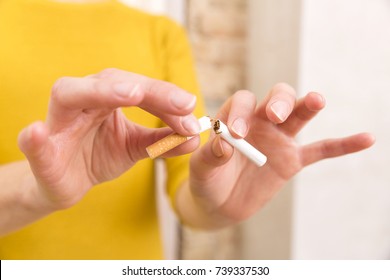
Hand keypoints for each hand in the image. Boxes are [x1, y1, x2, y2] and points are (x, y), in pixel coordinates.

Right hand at [18, 68, 199, 209]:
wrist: (67, 183)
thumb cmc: (99, 156)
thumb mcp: (136, 147)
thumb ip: (162, 140)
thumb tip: (194, 138)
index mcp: (105, 98)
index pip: (137, 88)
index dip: (165, 97)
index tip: (190, 108)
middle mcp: (82, 100)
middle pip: (111, 81)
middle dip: (148, 89)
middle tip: (179, 102)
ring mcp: (58, 121)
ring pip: (70, 94)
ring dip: (99, 92)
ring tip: (131, 94)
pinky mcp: (42, 150)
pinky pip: (35, 142)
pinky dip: (35, 139)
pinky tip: (36, 133)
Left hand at [183, 83, 374, 227]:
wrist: (219, 203)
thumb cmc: (207, 180)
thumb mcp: (201, 169)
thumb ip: (210, 155)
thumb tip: (225, 144)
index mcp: (234, 119)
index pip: (242, 102)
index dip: (240, 112)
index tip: (236, 134)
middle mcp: (259, 123)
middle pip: (276, 99)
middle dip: (279, 102)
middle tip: (275, 116)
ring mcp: (278, 140)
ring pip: (298, 116)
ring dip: (307, 107)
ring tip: (316, 101)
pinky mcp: (292, 160)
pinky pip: (320, 150)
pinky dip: (342, 145)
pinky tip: (367, 138)